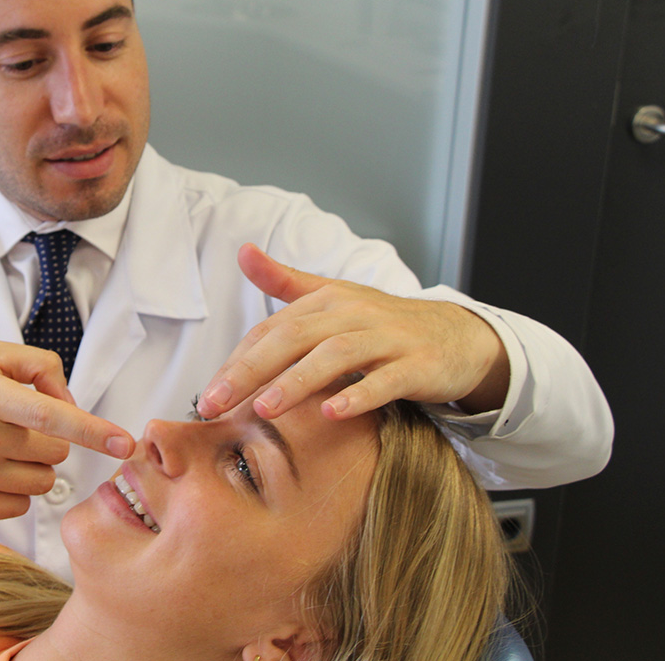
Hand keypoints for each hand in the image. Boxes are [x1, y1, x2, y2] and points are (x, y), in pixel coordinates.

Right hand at [0, 341, 133, 519]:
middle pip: (55, 451)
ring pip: (43, 482)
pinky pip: (21, 506)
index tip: (124, 442)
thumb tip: (71, 405)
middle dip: (51, 441)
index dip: (92, 430)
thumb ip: (41, 366)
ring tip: (2, 450)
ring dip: (34, 467)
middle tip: (19, 429)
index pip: (49, 416)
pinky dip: (16, 491)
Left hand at [196, 244, 508, 421]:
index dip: (236, 361)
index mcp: (326, 301)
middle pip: (293, 339)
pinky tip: (332, 413)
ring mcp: (387, 338)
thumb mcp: (333, 297)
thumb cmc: (382, 323)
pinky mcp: (417, 364)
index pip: (271, 331)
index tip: (206, 395)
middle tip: (215, 403)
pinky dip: (358, 395)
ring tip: (264, 408)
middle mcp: (352, 313)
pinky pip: (385, 380)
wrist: (457, 336)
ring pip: (335, 356)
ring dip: (297, 382)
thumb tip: (242, 251)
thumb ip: (285, 280)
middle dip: (249, 371)